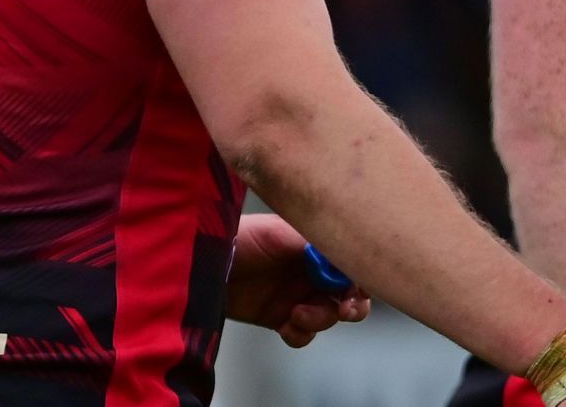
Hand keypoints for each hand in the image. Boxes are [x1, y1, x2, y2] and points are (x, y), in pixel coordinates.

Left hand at [226, 213, 371, 346]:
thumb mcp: (280, 232)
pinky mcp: (278, 317)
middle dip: (353, 304)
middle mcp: (311, 271)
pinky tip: (287, 326)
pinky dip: (300, 334)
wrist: (203, 264)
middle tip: (346, 309)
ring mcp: (296, 295)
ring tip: (299, 314)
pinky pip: (302, 333)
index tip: (358, 286)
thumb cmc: (239, 238)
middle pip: (349, 293)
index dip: (361, 275)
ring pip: (328, 315)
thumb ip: (313, 243)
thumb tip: (343, 251)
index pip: (351, 262)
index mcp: (316, 246)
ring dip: (321, 319)